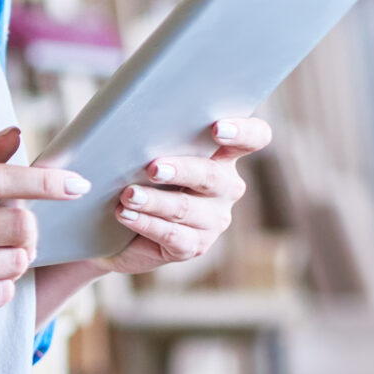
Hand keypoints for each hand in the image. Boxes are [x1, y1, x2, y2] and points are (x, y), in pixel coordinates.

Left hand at [97, 117, 271, 275]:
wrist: (119, 229)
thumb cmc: (138, 177)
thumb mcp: (149, 154)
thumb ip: (157, 139)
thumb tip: (134, 128)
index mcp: (223, 156)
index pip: (254, 138)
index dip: (243, 132)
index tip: (217, 128)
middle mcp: (226, 188)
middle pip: (212, 176)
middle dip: (182, 170)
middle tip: (153, 168)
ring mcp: (213, 220)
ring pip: (185, 208)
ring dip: (154, 201)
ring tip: (129, 195)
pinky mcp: (194, 246)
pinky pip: (171, 235)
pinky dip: (145, 223)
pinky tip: (126, 214)